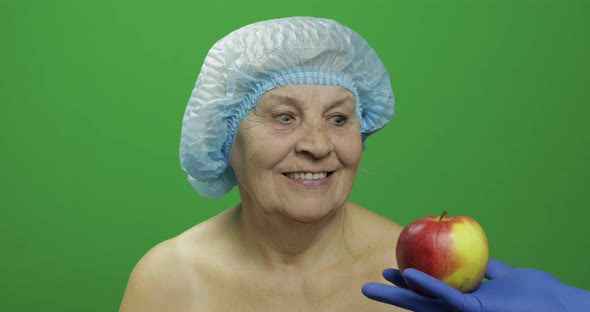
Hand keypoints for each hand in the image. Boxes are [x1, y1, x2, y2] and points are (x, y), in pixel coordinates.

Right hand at [362, 257, 589, 310]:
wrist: (562, 306)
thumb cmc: (539, 295)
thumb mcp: (508, 277)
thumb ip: (491, 269)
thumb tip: (478, 258)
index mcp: (466, 303)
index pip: (431, 294)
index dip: (408, 285)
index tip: (391, 270)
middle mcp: (462, 310)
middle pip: (421, 302)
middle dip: (393, 295)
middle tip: (367, 288)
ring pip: (427, 303)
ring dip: (401, 292)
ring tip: (377, 283)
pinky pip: (448, 297)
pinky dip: (427, 285)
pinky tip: (409, 274)